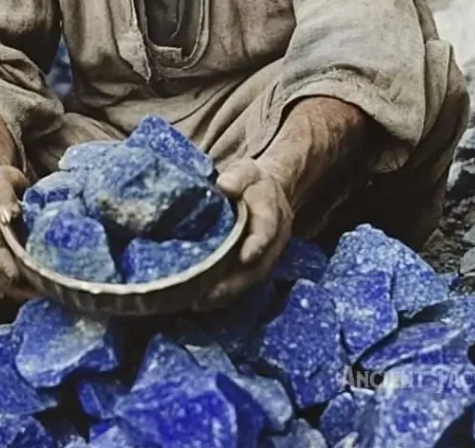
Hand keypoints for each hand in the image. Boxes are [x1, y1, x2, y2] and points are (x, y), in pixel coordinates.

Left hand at [197, 158, 293, 309]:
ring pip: (250, 280)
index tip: (243, 256)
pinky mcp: (257, 267)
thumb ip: (238, 176)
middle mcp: (275, 240)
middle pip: (258, 267)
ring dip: (227, 294)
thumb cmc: (252, 182)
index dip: (256, 244)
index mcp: (272, 212)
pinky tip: (202, 301)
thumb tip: (223, 186)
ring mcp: (268, 257)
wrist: (270, 192)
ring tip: (198, 303)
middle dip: (234, 283)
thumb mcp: (246, 171)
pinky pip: (243, 284)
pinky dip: (225, 295)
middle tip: (206, 294)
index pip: (267, 230)